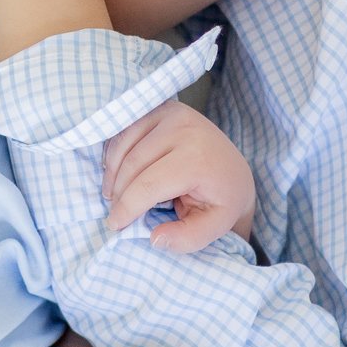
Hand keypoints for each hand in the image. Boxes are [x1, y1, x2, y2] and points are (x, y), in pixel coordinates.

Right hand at [101, 101, 254, 252]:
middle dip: (118, 194)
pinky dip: (115, 154)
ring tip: (114, 196)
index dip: (126, 208)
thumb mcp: (216, 227)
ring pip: (124, 146)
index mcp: (198, 158)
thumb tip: (155, 238)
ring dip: (112, 174)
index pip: (148, 184)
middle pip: (133, 165)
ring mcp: (172, 113)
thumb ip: (188, 239)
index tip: (115, 225)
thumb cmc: (222, 200)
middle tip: (115, 214)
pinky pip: (125, 131)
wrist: (234, 169)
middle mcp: (184, 128)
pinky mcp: (162, 108)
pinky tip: (119, 174)